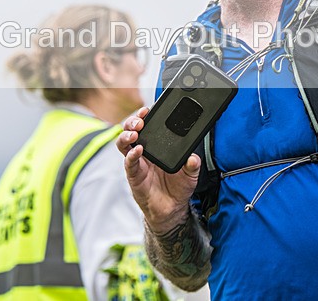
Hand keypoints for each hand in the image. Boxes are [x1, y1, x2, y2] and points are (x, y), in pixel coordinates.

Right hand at [116, 107, 200, 233]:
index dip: (146, 116)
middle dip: (133, 121)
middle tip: (141, 119)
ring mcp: (138, 163)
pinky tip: (137, 150)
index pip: (148, 126)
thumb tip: (193, 158)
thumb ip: (193, 165)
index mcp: (157, 147)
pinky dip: (131, 155)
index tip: (149, 109)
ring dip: (127, 135)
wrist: (172, 209)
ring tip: (135, 132)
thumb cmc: (178, 188)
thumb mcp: (191, 174)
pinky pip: (129, 163)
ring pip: (124, 144)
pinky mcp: (134, 176)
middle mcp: (145, 152)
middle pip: (131, 130)